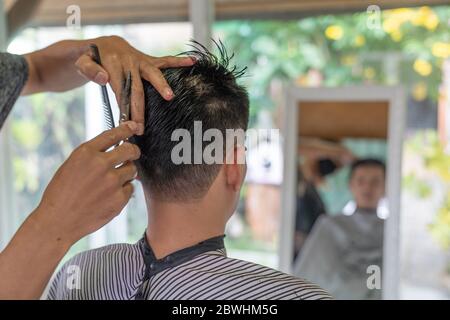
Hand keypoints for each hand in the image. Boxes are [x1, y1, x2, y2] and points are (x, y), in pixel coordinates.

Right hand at [33, 121, 140, 245]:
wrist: (58, 221)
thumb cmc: (62, 193)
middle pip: (130, 150)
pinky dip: (123, 191)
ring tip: (110, 183)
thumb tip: (118, 147)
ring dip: (127, 173)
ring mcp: (112, 182)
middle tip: (132, 154)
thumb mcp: (72, 165)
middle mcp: (101, 165)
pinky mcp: (119, 199)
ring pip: (132, 170)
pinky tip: (108, 197)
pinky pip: (130, 189)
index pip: (113, 134)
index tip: (134, 127)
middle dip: (133, 151)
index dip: (126, 129)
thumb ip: (94, 155)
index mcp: (86, 153)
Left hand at [75, 36, 194, 132]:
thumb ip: (89, 70)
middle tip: (141, 128)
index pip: (120, 90)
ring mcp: (141, 60)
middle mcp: (129, 61)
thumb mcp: (81, 62)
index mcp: (113, 64)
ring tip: (169, 96)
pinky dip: (179, 61)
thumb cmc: (90, 58)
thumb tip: (104, 79)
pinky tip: (193, 62)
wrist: (102, 45)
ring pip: (154, 73)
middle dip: (139, 109)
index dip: (123, 108)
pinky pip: (165, 60)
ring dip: (162, 85)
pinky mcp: (149, 60)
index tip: (126, 126)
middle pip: (137, 88)